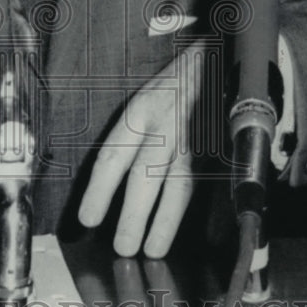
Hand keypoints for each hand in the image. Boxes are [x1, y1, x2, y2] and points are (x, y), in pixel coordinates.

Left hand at [77, 52, 197, 258]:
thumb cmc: (173, 84)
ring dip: (164, 220)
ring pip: (179, 183)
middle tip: (122, 248)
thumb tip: (104, 182)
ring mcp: (195, 137)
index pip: (115, 153)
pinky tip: (189, 232)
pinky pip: (204, 181)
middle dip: (134, 214)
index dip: (101, 189)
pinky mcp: (216, 145)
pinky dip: (196, 209)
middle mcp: (167, 125)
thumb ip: (130, 135)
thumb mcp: (146, 97)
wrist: (219, 56)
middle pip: (147, 174)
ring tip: (152, 250)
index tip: (88, 219)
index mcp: (141, 110)